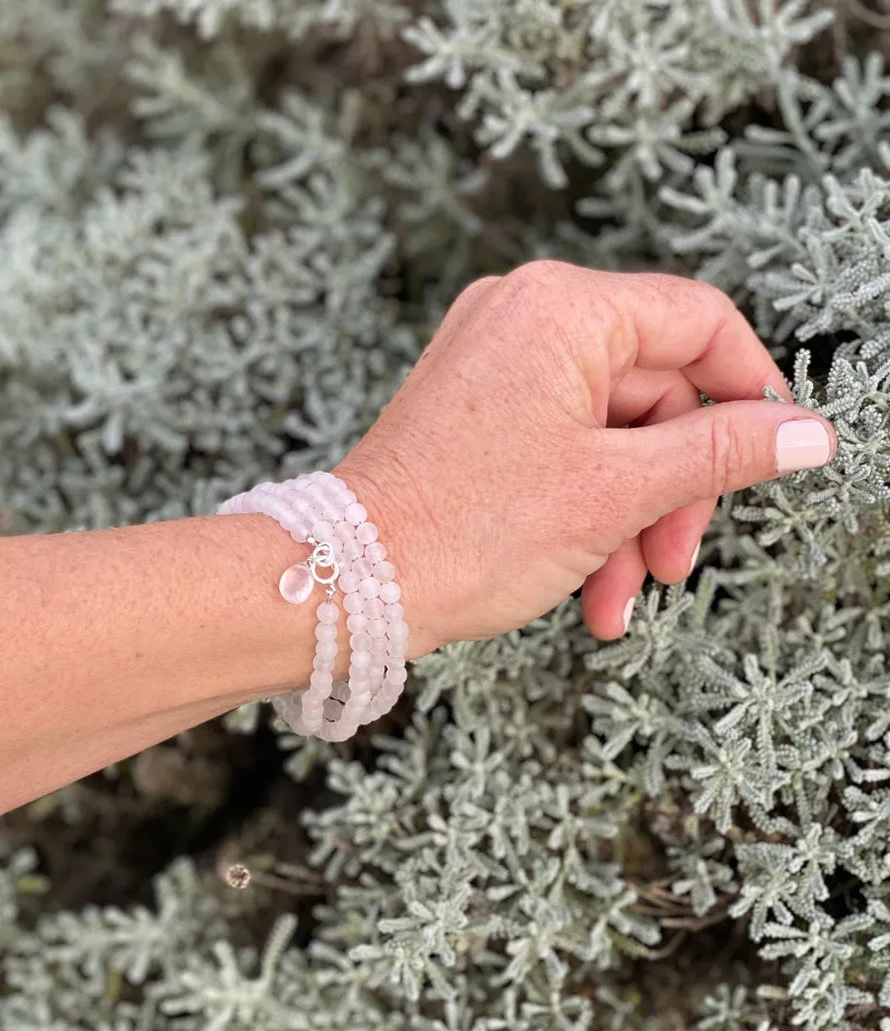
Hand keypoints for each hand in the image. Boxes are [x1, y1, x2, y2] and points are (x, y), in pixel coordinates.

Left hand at [336, 261, 837, 652]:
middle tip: (674, 561)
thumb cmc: (463, 532)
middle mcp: (521, 318)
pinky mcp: (471, 413)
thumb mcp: (616, 494)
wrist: (348, 582)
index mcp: (560, 309)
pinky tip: (587, 589)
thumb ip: (719, 454)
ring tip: (619, 598)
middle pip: (651, 394)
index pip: (698, 323)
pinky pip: (556, 450)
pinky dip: (580, 514)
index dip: (748, 391)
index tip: (772, 454)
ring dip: (626, 523)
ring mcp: (490, 365)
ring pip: (605, 437)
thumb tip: (805, 433)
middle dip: (671, 491)